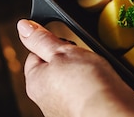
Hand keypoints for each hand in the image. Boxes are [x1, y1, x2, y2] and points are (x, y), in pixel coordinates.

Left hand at [17, 19, 133, 116]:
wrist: (111, 113)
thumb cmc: (88, 85)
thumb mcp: (63, 51)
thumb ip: (41, 39)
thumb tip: (23, 26)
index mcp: (35, 81)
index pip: (36, 53)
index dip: (54, 45)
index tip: (68, 45)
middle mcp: (44, 98)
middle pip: (54, 67)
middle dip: (69, 60)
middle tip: (83, 59)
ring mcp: (61, 108)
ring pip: (69, 81)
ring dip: (81, 74)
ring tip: (94, 73)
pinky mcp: (78, 112)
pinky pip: (82, 94)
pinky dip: (91, 88)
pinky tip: (99, 86)